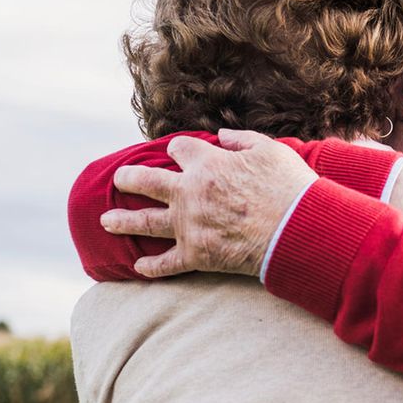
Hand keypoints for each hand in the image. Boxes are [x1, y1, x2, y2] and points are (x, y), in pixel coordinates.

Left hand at [98, 129, 316, 277]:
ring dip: (122, 221)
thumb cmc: (289, 187)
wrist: (297, 230)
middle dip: (129, 179)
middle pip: (146, 181)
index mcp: (207, 163)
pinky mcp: (197, 255)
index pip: (180, 149)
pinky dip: (151, 267)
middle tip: (119, 180)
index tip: (178, 152)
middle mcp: (189, 192)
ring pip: (144, 222)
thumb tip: (222, 135)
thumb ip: (243, 139)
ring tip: (106, 221)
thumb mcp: (270, 150)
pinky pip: (166, 263)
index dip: (179, 150)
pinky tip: (138, 268)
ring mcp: (189, 225)